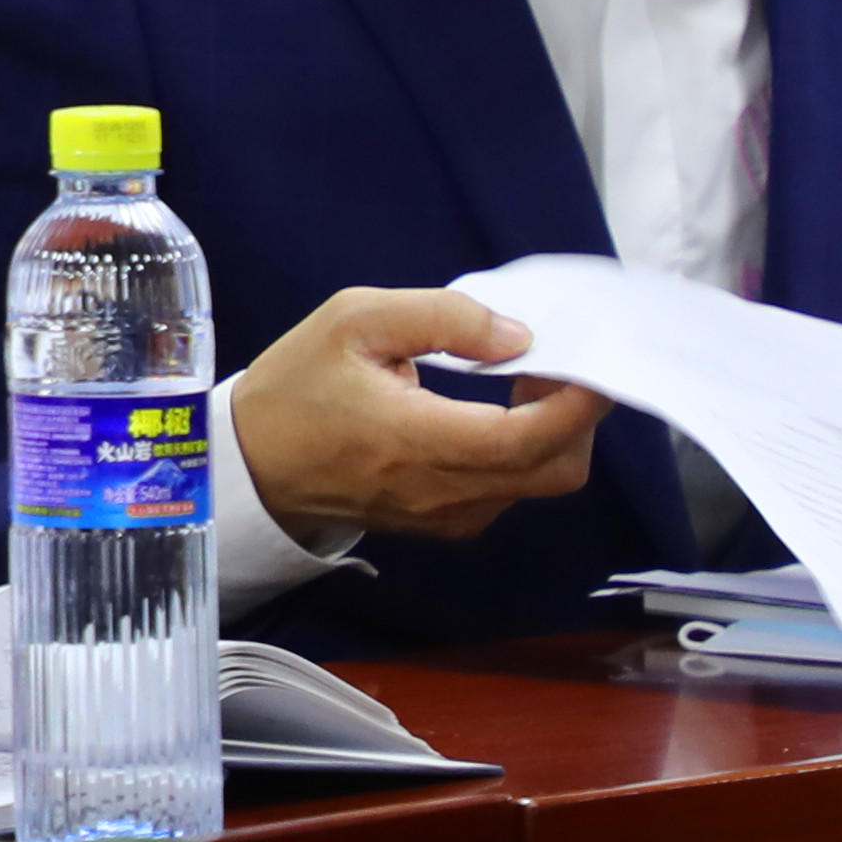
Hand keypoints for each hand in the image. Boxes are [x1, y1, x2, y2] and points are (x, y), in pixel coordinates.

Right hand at [221, 286, 604, 546]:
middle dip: (576, 416)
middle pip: (557, 470)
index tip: (590, 359)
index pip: (529, 438)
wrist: (251, 466)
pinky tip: (493, 413)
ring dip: (551, 432)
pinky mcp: (443, 524)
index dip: (578, 402)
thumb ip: (442, 318)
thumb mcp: (354, 320)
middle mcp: (442, 492)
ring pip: (539, 483)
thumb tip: (517, 337)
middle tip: (549, 364)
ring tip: (519, 381)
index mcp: (418, 440)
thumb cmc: (298, 387)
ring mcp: (446, 516)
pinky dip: (524, 452)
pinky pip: (511, 492)